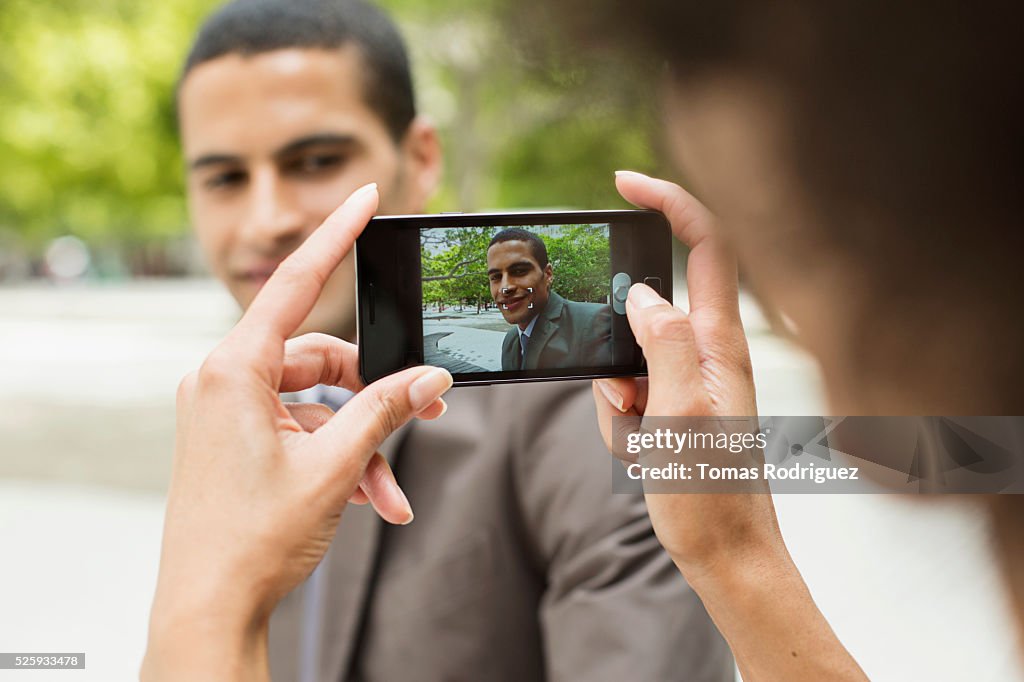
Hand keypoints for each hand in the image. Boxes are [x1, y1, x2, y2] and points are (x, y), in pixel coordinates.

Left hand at [142, 183, 452, 680]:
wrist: (208, 608)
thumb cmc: (252, 540)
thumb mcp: (333, 469)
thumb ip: (385, 411)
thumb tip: (431, 379)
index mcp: (232, 371)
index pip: (295, 284)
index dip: (336, 236)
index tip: (366, 198)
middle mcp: (224, 381)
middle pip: (323, 358)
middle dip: (379, 390)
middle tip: (431, 410)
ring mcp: (229, 411)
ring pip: (319, 403)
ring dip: (363, 443)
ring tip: (392, 491)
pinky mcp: (238, 438)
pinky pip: (303, 430)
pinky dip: (339, 459)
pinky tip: (374, 500)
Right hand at [594, 172, 865, 680]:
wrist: (724, 553)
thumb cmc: (712, 492)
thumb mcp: (679, 414)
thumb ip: (664, 343)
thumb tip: (645, 294)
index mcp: (721, 342)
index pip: (706, 243)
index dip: (669, 200)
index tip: (623, 182)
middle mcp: (710, 351)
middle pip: (648, 305)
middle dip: (616, 344)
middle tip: (625, 398)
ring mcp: (691, 378)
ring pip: (628, 353)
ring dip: (616, 391)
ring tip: (641, 438)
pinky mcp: (674, 402)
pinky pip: (627, 388)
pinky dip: (620, 415)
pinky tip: (641, 448)